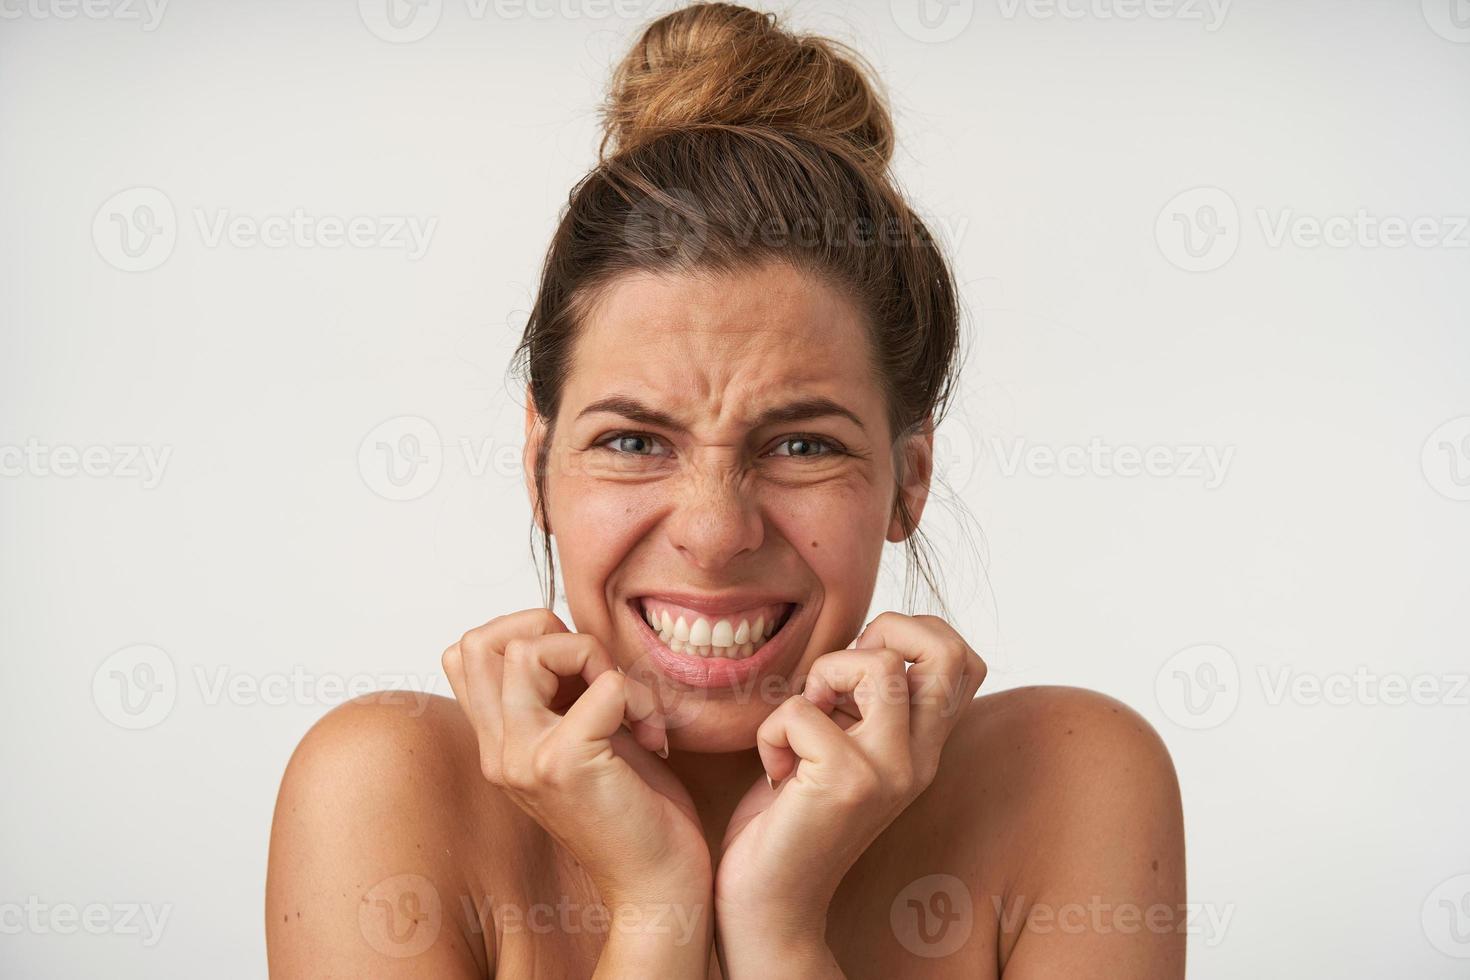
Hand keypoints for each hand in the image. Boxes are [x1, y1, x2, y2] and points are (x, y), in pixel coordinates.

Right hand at [443, 608, 712, 910]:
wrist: (657, 887)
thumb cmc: (634, 809)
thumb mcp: (582, 735)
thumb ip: (557, 692)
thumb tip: (560, 632)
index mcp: (498, 742)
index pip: (466, 651)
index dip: (525, 634)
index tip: (580, 672)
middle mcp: (497, 752)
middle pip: (480, 641)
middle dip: (554, 633)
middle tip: (601, 677)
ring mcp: (523, 759)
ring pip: (528, 649)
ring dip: (596, 657)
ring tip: (628, 705)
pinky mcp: (564, 765)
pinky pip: (605, 685)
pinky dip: (640, 696)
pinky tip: (653, 736)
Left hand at [713, 613, 985, 961]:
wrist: (770, 900)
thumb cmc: (791, 815)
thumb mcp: (842, 742)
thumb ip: (865, 701)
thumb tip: (871, 638)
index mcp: (923, 747)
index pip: (964, 660)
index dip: (915, 634)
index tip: (862, 663)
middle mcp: (920, 758)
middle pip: (947, 651)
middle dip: (887, 629)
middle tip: (841, 675)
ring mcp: (889, 771)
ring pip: (880, 664)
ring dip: (825, 673)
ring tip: (806, 718)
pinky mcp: (847, 782)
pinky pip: (802, 708)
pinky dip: (772, 729)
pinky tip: (776, 771)